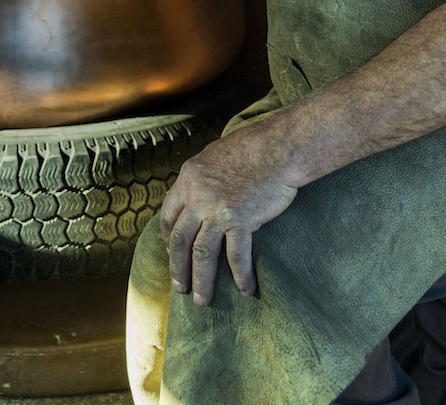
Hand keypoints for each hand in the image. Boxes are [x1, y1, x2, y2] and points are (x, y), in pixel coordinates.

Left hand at [156, 118, 301, 304]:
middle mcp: (198, 197)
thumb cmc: (252, 146)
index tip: (170, 252)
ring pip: (202, 254)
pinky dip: (241, 276)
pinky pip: (237, 256)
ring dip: (201, 280)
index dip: (167, 238)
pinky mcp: (241, 221)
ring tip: (201, 300)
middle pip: (179, 240)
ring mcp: (218, 211)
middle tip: (179, 287)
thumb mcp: (214, 155)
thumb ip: (203, 178)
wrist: (278, 147)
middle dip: (178, 267)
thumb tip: (201, 191)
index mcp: (188, 179)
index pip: (167, 215)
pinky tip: (246, 290)